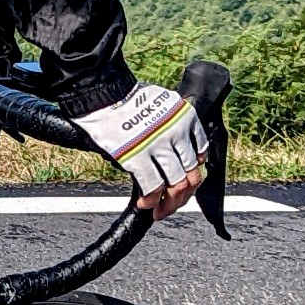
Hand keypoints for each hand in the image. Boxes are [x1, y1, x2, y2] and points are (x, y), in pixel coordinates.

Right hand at [78, 79, 204, 219]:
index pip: (201, 153)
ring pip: (175, 184)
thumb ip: (171, 123)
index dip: (194, 172)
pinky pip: (152, 186)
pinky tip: (145, 204)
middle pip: (191, 173)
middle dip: (183, 194)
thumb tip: (172, 148)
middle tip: (173, 203)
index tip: (185, 180)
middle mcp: (177, 132)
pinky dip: (150, 200)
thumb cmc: (125, 97)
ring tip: (159, 210)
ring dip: (169, 203)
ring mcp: (159, 146)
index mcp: (185, 117)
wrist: (103, 94)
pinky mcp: (138, 157)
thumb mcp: (162, 104)